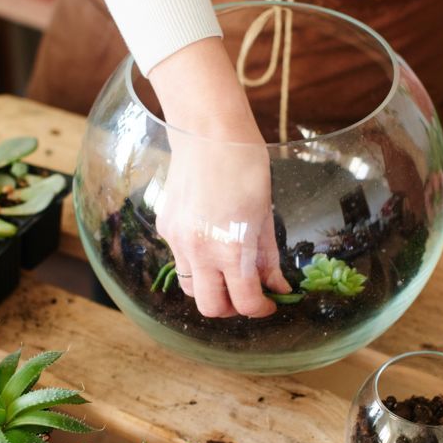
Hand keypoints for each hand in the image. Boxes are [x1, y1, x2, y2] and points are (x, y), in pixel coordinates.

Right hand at [149, 38, 290, 317]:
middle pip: (210, 308)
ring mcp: (177, 241)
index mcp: (231, 249)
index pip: (245, 303)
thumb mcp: (265, 214)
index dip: (261, 309)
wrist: (207, 133)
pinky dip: (197, 263)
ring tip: (227, 271)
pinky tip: (210, 241)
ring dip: (210, 288)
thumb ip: (267, 257)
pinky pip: (180, 259)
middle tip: (247, 293)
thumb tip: (277, 285)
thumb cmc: (246, 166)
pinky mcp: (166, 228)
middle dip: (231, 308)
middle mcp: (199, 252)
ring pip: (191, 287)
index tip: (269, 303)